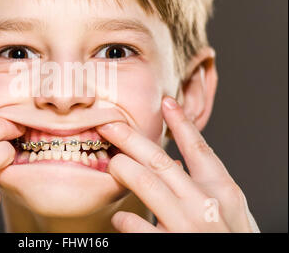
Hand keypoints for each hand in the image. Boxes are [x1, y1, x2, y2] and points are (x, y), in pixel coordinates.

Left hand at [96, 96, 259, 232]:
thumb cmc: (232, 240)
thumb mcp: (231, 212)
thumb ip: (206, 187)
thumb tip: (177, 165)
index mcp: (223, 192)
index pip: (199, 149)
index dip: (181, 123)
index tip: (165, 102)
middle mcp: (205, 204)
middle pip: (160, 160)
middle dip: (130, 138)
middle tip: (108, 125)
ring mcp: (186, 226)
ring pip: (144, 182)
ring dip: (122, 169)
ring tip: (112, 166)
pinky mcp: (168, 246)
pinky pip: (133, 224)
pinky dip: (122, 218)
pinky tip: (119, 219)